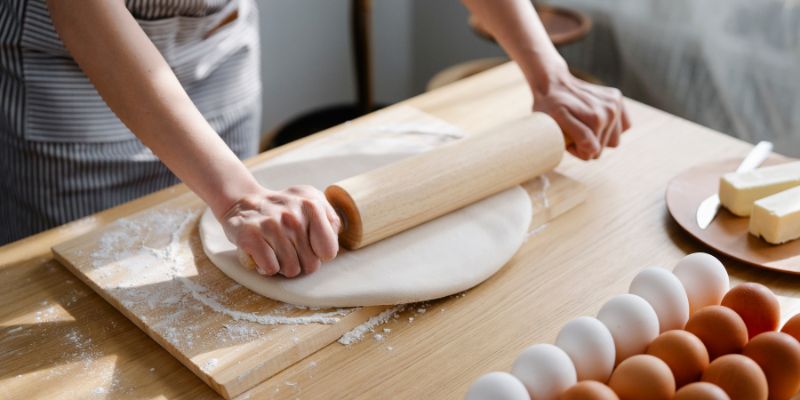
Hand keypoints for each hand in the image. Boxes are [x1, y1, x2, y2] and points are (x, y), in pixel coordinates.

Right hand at [220, 186, 340, 277]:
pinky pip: (270, 269)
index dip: (319, 254)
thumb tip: (333, 241)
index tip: (308, 244)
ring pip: (291, 269)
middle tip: (288, 247)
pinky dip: (265, 267)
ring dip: (282, 265)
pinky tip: (262, 252)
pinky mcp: (251, 235)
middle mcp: (293, 214)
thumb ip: (331, 220)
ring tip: (275, 249)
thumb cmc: (284, 210)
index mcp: (312, 204)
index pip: (329, 251)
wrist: (242, 201)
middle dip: (300, 262)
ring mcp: (271, 224)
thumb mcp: (312, 203)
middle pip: (310, 265)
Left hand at [533, 71, 630, 159]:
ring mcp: (616, 103)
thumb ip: (578, 136)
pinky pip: (623, 126)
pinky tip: (594, 118)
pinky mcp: (617, 97)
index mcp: (597, 119)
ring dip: (597, 136)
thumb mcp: (556, 122)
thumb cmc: (550, 107)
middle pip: (603, 147)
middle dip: (586, 143)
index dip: (577, 149)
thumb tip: (595, 148)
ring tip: (582, 123)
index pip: (592, 153)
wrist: (553, 82)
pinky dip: (609, 127)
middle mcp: (610, 110)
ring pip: (613, 140)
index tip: (566, 136)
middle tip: (572, 129)